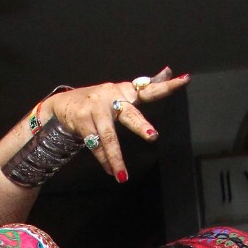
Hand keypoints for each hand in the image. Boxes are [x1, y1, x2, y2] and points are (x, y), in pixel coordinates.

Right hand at [46, 70, 190, 181]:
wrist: (63, 104)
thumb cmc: (98, 101)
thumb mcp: (121, 93)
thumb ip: (145, 86)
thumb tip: (168, 71)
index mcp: (124, 91)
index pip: (149, 88)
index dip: (166, 85)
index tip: (184, 80)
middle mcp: (111, 97)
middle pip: (128, 114)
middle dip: (140, 125)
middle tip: (152, 135)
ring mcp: (95, 109)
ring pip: (109, 137)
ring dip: (116, 158)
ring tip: (123, 175)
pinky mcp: (82, 121)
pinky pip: (95, 145)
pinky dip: (104, 160)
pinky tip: (112, 171)